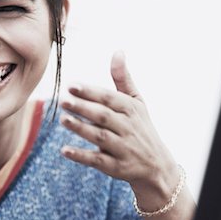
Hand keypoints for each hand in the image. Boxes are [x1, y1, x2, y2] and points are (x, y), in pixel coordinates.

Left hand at [60, 51, 178, 204]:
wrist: (157, 166)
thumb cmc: (141, 128)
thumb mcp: (137, 103)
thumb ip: (123, 79)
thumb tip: (118, 51)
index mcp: (132, 110)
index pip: (110, 99)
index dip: (91, 92)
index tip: (72, 86)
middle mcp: (128, 128)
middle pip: (104, 116)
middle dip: (84, 108)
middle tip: (63, 100)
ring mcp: (123, 149)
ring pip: (101, 137)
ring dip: (81, 129)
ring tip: (63, 119)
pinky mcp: (117, 168)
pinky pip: (98, 161)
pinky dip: (82, 156)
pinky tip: (65, 150)